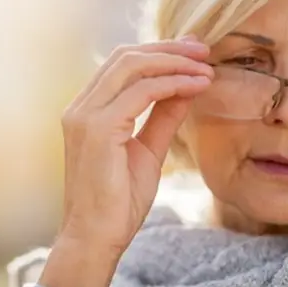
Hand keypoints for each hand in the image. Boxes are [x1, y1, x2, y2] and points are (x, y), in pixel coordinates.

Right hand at [59, 37, 212, 253]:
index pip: (124, 66)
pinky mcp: (97, 129)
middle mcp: (82, 107)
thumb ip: (163, 119)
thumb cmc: (120, 201)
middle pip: (127, 57)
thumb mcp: (148, 152)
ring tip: (206, 67)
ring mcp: (85, 116)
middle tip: (204, 51)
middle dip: (169, 50)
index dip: (160, 54)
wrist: (99, 236)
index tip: (194, 56)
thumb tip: (185, 89)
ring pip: (133, 67)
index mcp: (90, 112)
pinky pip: (140, 92)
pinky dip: (172, 84)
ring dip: (174, 62)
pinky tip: (196, 86)